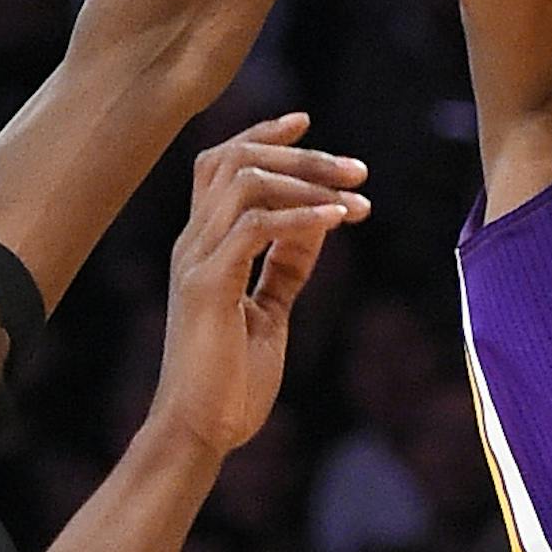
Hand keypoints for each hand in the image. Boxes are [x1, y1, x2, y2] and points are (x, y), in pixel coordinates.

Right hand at [149, 115, 367, 456]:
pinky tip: (336, 220)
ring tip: (357, 197)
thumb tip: (320, 219)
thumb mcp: (269, 309)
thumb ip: (288, 263)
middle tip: (357, 169)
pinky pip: (254, 228)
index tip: (306, 120)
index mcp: (203, 245)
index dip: (263, 135)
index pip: (221, 164)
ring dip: (307, 180)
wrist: (199, 432)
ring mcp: (196, 261)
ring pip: (244, 182)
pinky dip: (299, 217)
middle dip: (300, 154)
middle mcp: (193, 243)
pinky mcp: (206, 286)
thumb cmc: (231, 379)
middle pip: (234, 159)